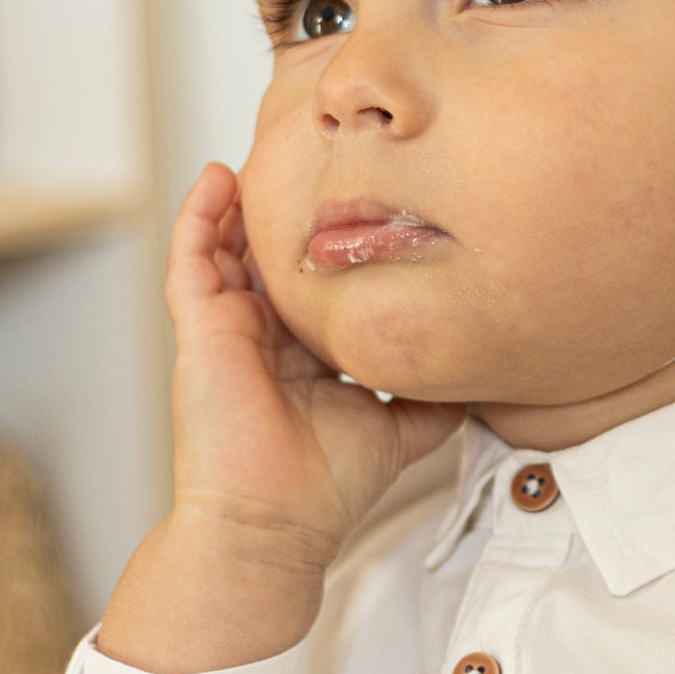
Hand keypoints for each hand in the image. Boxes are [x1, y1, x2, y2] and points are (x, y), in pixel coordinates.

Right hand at [98, 164, 460, 673]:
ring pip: (230, 244)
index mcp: (303, 348)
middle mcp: (265, 331)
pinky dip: (199, 216)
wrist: (276, 528)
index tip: (369, 188)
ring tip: (267, 145)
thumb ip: (433, 398)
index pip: (315, 275)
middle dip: (292, 202)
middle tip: (322, 148)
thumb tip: (483, 376)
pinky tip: (216, 177)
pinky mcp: (199, 329)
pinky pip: (190, 260)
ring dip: (244, 197)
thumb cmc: (325, 488)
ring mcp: (229, 326)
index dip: (334, 234)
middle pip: (273, 249)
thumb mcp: (398, 427)